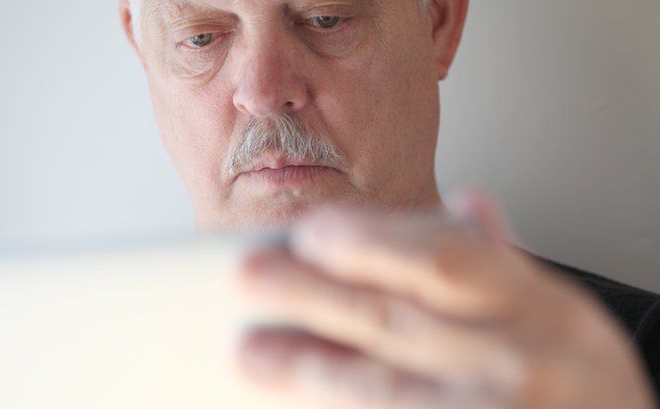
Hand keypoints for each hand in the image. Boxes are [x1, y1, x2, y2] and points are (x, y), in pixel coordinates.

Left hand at [234, 193, 655, 408]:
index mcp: (542, 308)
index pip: (445, 257)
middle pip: (396, 318)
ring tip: (254, 353)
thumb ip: (506, 264)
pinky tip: (303, 402)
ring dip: (310, 367)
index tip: (314, 232)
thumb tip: (467, 201)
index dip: (373, 242)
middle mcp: (523, 359)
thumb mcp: (564, 317)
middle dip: (313, 295)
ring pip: (383, 386)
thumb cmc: (589, 394)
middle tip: (250, 275)